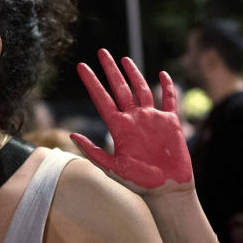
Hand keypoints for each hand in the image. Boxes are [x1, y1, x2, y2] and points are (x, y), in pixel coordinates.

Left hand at [70, 49, 192, 195]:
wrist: (167, 190)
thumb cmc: (140, 183)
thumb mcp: (113, 168)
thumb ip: (93, 152)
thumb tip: (72, 135)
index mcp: (119, 128)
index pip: (102, 98)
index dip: (92, 82)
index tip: (81, 67)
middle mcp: (134, 119)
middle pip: (120, 88)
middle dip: (111, 70)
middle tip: (102, 51)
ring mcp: (152, 119)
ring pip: (141, 89)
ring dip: (134, 74)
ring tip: (124, 60)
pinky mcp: (170, 122)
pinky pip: (169, 100)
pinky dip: (167, 87)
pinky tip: (162, 75)